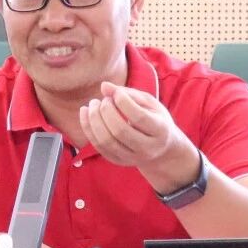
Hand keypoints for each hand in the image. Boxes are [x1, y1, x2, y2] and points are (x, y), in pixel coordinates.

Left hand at [79, 81, 198, 193]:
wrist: (162, 150)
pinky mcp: (118, 161)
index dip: (123, 102)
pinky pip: (98, 146)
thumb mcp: (149, 103)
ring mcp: (132, 158)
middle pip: (120, 131)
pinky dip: (88, 128)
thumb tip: (104, 86)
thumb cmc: (155, 119)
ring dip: (94, 120)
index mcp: (160, 130)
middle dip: (106, 111)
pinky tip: (85, 112)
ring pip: (106, 141)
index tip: (117, 93)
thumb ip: (128, 93)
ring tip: (93, 104)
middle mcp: (147, 148)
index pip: (139, 117)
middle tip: (104, 99)